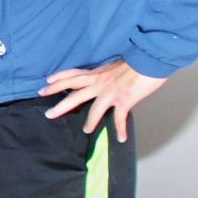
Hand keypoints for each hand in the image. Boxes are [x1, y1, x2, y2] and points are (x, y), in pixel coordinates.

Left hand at [38, 59, 165, 141]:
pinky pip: (120, 118)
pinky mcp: (124, 100)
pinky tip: (121, 138)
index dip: (59, 78)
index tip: (47, 81)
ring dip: (90, 122)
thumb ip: (108, 73)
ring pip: (94, 109)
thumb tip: (107, 77)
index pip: (73, 75)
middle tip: (48, 114)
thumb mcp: (115, 65)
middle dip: (60, 105)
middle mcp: (100, 83)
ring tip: (86, 130)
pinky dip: (121, 129)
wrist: (150, 58)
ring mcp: (111, 93)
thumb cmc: (136, 59)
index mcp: (97, 73)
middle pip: (74, 94)